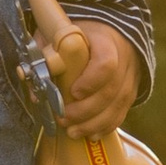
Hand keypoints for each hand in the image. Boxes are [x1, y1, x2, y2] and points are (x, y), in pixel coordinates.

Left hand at [54, 21, 139, 142]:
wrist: (106, 30)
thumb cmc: (77, 34)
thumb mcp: (58, 33)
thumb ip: (44, 56)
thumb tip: (35, 92)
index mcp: (105, 41)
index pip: (106, 63)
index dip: (91, 82)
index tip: (73, 92)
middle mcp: (123, 59)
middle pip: (110, 91)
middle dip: (85, 111)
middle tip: (63, 119)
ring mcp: (130, 76)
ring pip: (118, 105)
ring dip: (94, 123)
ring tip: (73, 132)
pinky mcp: (130, 90)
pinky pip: (122, 112)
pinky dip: (107, 126)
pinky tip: (91, 134)